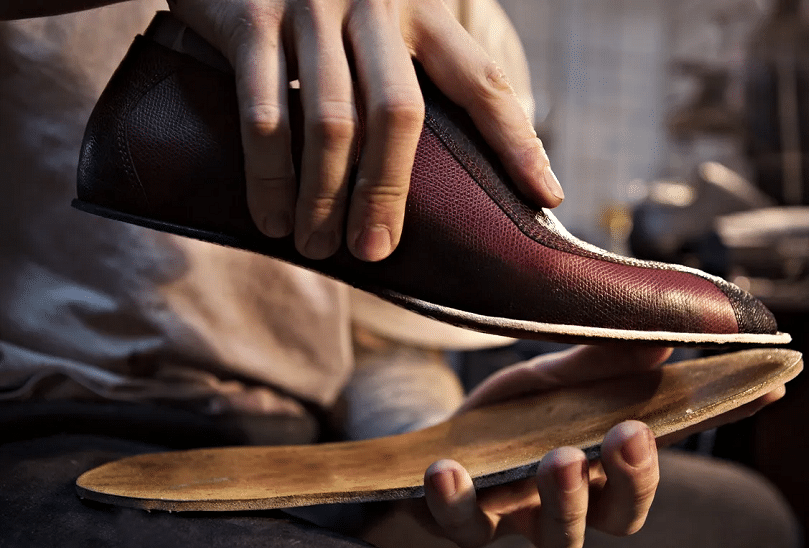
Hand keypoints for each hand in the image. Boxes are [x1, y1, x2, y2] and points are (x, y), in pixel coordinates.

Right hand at [167, 0, 562, 260]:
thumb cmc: (324, 4)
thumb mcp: (382, 20)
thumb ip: (417, 72)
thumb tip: (473, 161)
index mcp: (421, 7)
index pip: (482, 80)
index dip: (516, 140)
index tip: (545, 195)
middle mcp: (373, 3)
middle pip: (397, 112)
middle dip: (388, 192)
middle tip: (376, 250)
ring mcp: (310, 9)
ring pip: (331, 122)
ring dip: (324, 197)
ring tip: (318, 248)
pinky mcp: (250, 18)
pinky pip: (263, 112)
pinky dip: (268, 175)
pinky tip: (271, 219)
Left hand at [419, 344, 786, 547]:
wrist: (435, 440)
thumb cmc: (508, 416)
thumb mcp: (550, 378)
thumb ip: (596, 364)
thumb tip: (661, 340)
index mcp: (604, 456)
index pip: (671, 441)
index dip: (719, 419)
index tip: (767, 389)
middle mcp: (577, 497)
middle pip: (624, 512)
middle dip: (634, 479)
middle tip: (629, 435)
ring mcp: (524, 516)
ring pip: (562, 538)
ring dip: (564, 499)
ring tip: (556, 458)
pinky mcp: (471, 524)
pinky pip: (468, 527)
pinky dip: (458, 501)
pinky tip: (448, 468)